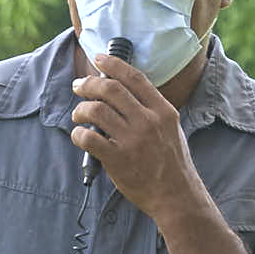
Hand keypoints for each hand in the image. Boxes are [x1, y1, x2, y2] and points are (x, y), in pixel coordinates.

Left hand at [71, 52, 197, 218]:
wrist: (175, 195)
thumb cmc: (171, 162)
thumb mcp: (171, 128)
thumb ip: (151, 110)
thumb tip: (124, 92)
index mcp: (162, 111)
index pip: (134, 78)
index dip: (113, 64)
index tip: (98, 59)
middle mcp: (148, 121)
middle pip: (110, 89)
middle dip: (88, 84)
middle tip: (78, 87)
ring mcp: (132, 140)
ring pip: (96, 111)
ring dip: (80, 110)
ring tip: (78, 116)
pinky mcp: (117, 159)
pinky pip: (88, 138)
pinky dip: (78, 134)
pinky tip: (80, 136)